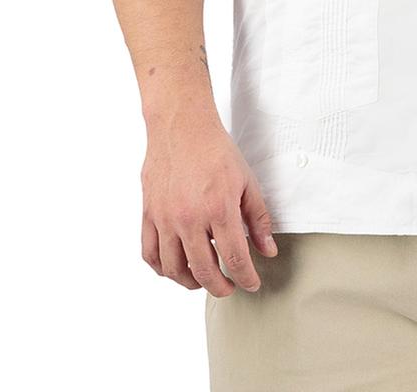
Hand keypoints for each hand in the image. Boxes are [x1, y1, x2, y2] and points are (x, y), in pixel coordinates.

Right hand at [140, 111, 277, 295]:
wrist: (183, 128)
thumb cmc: (218, 152)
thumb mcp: (247, 182)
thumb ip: (258, 219)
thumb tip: (268, 251)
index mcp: (219, 209)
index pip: (234, 259)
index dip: (246, 278)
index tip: (252, 284)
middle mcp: (189, 218)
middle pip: (203, 271)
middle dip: (220, 287)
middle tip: (230, 287)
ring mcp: (165, 218)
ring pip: (173, 269)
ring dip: (190, 282)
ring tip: (203, 280)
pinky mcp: (148, 214)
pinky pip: (149, 254)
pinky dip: (162, 269)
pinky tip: (175, 268)